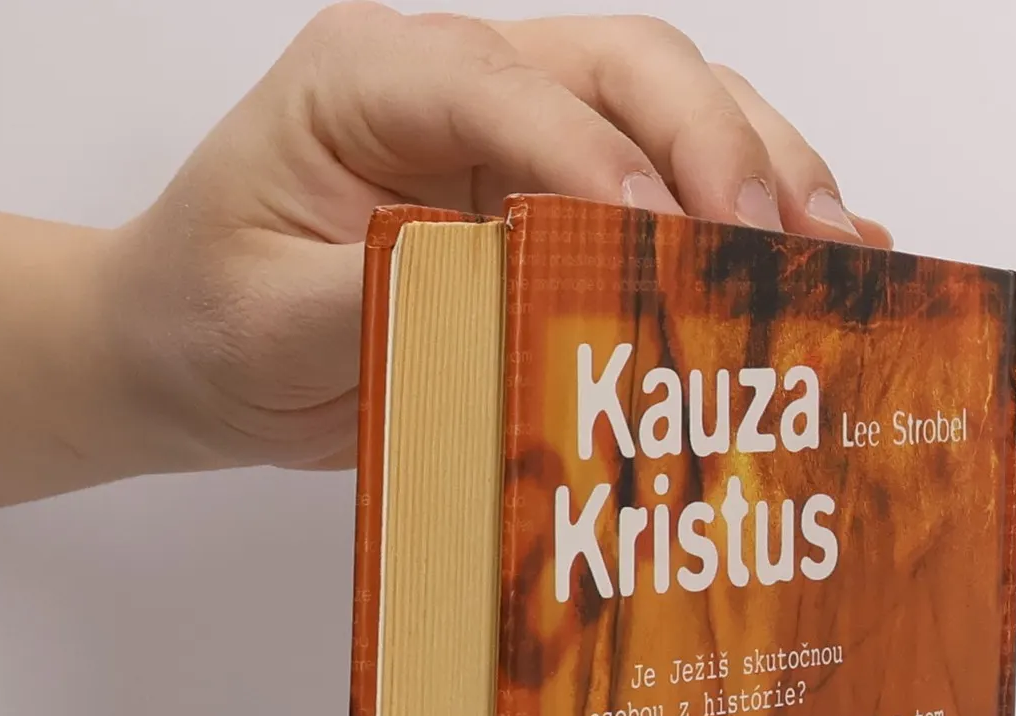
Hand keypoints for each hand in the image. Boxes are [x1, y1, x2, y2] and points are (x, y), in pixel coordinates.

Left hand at [107, 6, 892, 474]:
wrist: (184, 349)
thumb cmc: (208, 318)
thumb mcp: (269, 318)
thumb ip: (385, 289)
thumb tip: (510, 280)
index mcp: (368, 77)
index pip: (504, 86)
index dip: (595, 153)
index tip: (658, 230)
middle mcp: (456, 81)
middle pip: (624, 66)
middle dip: (714, 145)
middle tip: (774, 240)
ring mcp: (513, 131)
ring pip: (670, 106)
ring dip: (759, 170)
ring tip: (832, 249)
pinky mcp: (550, 193)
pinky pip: (664, 179)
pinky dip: (744, 213)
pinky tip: (818, 253)